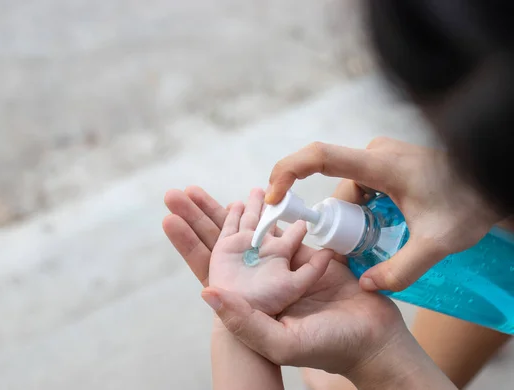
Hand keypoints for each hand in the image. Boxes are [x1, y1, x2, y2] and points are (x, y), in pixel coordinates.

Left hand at [163, 187, 404, 377]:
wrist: (374, 341)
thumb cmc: (329, 347)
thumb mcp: (282, 342)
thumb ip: (244, 321)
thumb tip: (206, 293)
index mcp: (247, 301)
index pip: (208, 266)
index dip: (188, 242)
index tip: (169, 216)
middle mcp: (259, 283)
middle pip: (222, 243)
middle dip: (202, 217)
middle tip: (180, 192)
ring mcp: (282, 269)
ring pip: (252, 233)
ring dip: (237, 210)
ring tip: (216, 186)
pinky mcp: (306, 259)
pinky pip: (284, 232)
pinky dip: (274, 215)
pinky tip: (265, 196)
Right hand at [265, 137, 502, 291]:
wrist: (495, 177)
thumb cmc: (471, 202)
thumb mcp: (438, 243)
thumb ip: (401, 269)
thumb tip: (367, 285)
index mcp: (381, 164)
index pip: (320, 156)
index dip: (288, 172)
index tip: (274, 197)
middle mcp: (374, 154)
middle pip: (336, 186)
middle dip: (338, 221)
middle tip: (357, 250)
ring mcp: (380, 157)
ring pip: (349, 190)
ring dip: (355, 218)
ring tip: (387, 237)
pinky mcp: (386, 164)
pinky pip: (361, 187)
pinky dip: (363, 211)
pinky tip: (388, 226)